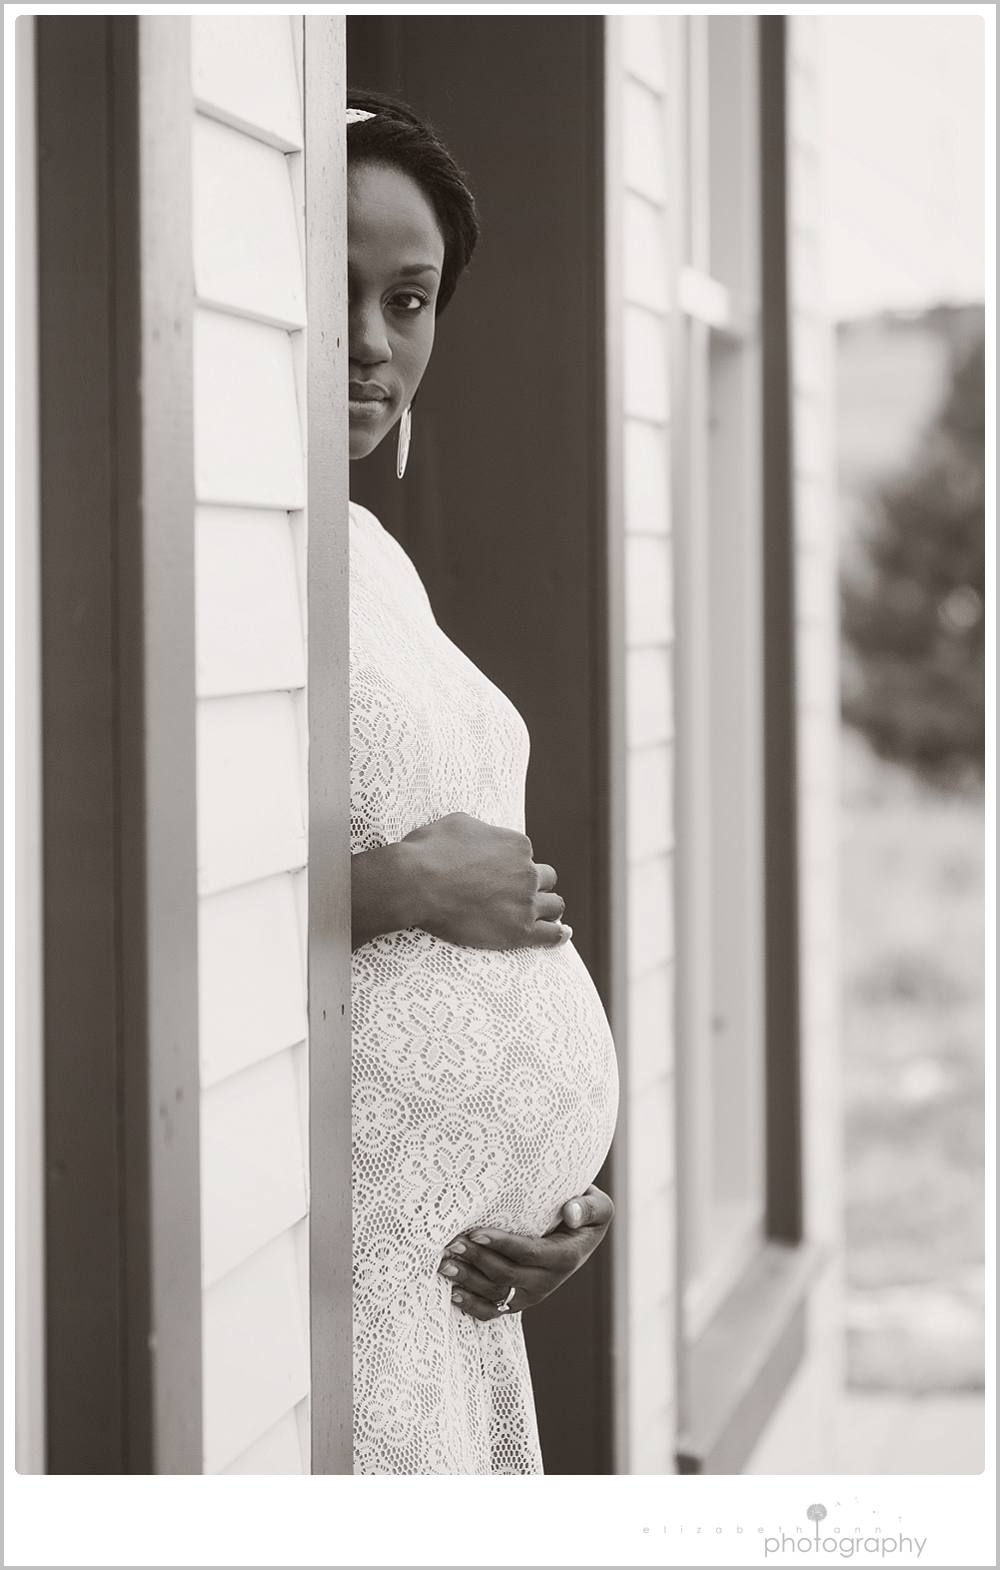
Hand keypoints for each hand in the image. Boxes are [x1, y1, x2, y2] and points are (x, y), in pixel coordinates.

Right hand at [352, 811, 569, 950]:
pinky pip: (551, 935)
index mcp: (517, 845)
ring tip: (542, 915)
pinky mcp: (519, 931)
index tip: (499, 874)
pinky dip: (558, 934)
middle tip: (519, 894)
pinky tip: (562, 934)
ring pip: (554, 905)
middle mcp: (528, 872)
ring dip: (548, 908)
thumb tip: (484, 834)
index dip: (513, 865)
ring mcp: (526, 902)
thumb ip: (482, 829)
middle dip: (535, 885)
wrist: (417, 884)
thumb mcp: (459, 823)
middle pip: (546, 879)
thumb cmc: (430, 851)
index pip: (527, 855)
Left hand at [437, 1185, 613, 1321]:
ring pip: (496, 1294)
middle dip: (476, 1259)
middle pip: (505, 1275)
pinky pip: (494, 1311)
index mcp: (564, 1257)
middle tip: (451, 1243)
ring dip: (468, 1281)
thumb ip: (589, 1207)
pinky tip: (453, 1293)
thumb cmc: (585, 1214)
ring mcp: (531, 1294)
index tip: (475, 1231)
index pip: (527, 1253)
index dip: (500, 1244)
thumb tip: (570, 1213)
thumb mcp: (599, 1207)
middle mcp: (547, 1281)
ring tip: (445, 1264)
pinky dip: (472, 1306)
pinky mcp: (519, 1300)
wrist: (580, 1235)